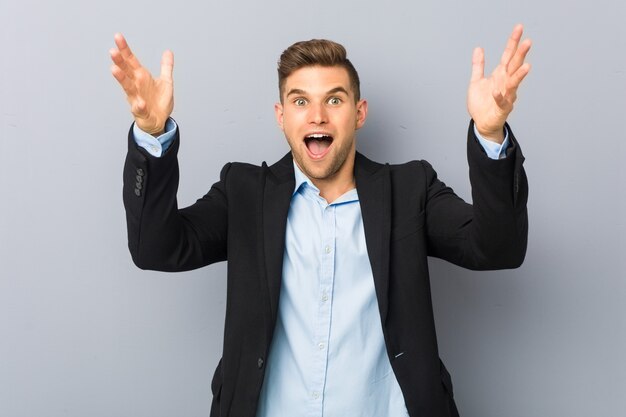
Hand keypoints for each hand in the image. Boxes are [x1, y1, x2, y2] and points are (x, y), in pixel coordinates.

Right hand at [110, 34, 173, 134]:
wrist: (160, 121)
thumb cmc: (159, 101)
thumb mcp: (166, 82)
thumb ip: (166, 67)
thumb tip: (168, 52)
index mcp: (141, 77)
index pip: (131, 61)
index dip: (125, 49)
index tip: (118, 36)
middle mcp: (136, 86)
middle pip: (126, 72)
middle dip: (119, 62)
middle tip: (112, 51)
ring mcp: (136, 98)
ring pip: (128, 88)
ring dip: (121, 78)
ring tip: (114, 69)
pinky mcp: (141, 112)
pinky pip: (139, 109)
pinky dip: (139, 106)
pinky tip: (140, 103)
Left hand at [467, 24, 531, 142]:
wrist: (481, 123)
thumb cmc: (481, 103)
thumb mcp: (476, 81)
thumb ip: (478, 66)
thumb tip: (479, 48)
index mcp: (500, 75)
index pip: (508, 55)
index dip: (513, 42)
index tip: (519, 28)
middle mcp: (505, 83)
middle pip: (514, 66)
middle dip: (521, 54)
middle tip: (528, 42)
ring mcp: (506, 95)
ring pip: (514, 83)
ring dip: (519, 75)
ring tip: (527, 66)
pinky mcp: (502, 108)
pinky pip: (501, 101)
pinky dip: (499, 96)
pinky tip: (496, 91)